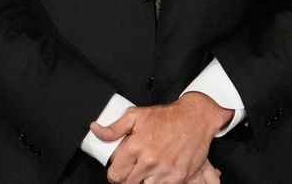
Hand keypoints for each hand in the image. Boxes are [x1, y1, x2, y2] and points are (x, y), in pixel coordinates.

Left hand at [93, 92, 232, 183]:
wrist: (196, 117)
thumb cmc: (167, 117)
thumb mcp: (137, 115)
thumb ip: (114, 128)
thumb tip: (95, 130)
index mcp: (135, 146)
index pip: (115, 175)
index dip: (116, 173)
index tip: (122, 169)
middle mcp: (149, 161)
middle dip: (129, 178)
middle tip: (136, 168)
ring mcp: (164, 171)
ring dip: (145, 181)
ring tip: (148, 171)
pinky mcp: (178, 177)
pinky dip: (159, 182)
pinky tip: (160, 172)